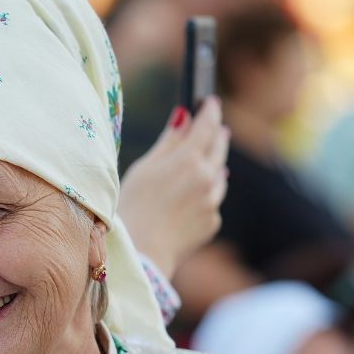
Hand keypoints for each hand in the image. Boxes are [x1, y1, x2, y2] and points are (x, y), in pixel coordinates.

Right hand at [116, 97, 227, 277]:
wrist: (142, 252)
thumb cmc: (134, 206)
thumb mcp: (145, 168)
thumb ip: (169, 142)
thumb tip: (183, 117)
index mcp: (189, 159)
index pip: (207, 125)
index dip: (210, 111)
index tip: (210, 102)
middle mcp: (207, 178)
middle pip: (219, 149)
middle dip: (217, 135)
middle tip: (216, 127)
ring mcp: (213, 201)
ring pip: (219, 175)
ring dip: (214, 165)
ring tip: (207, 161)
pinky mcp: (212, 221)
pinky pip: (212, 200)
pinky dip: (206, 194)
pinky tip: (192, 198)